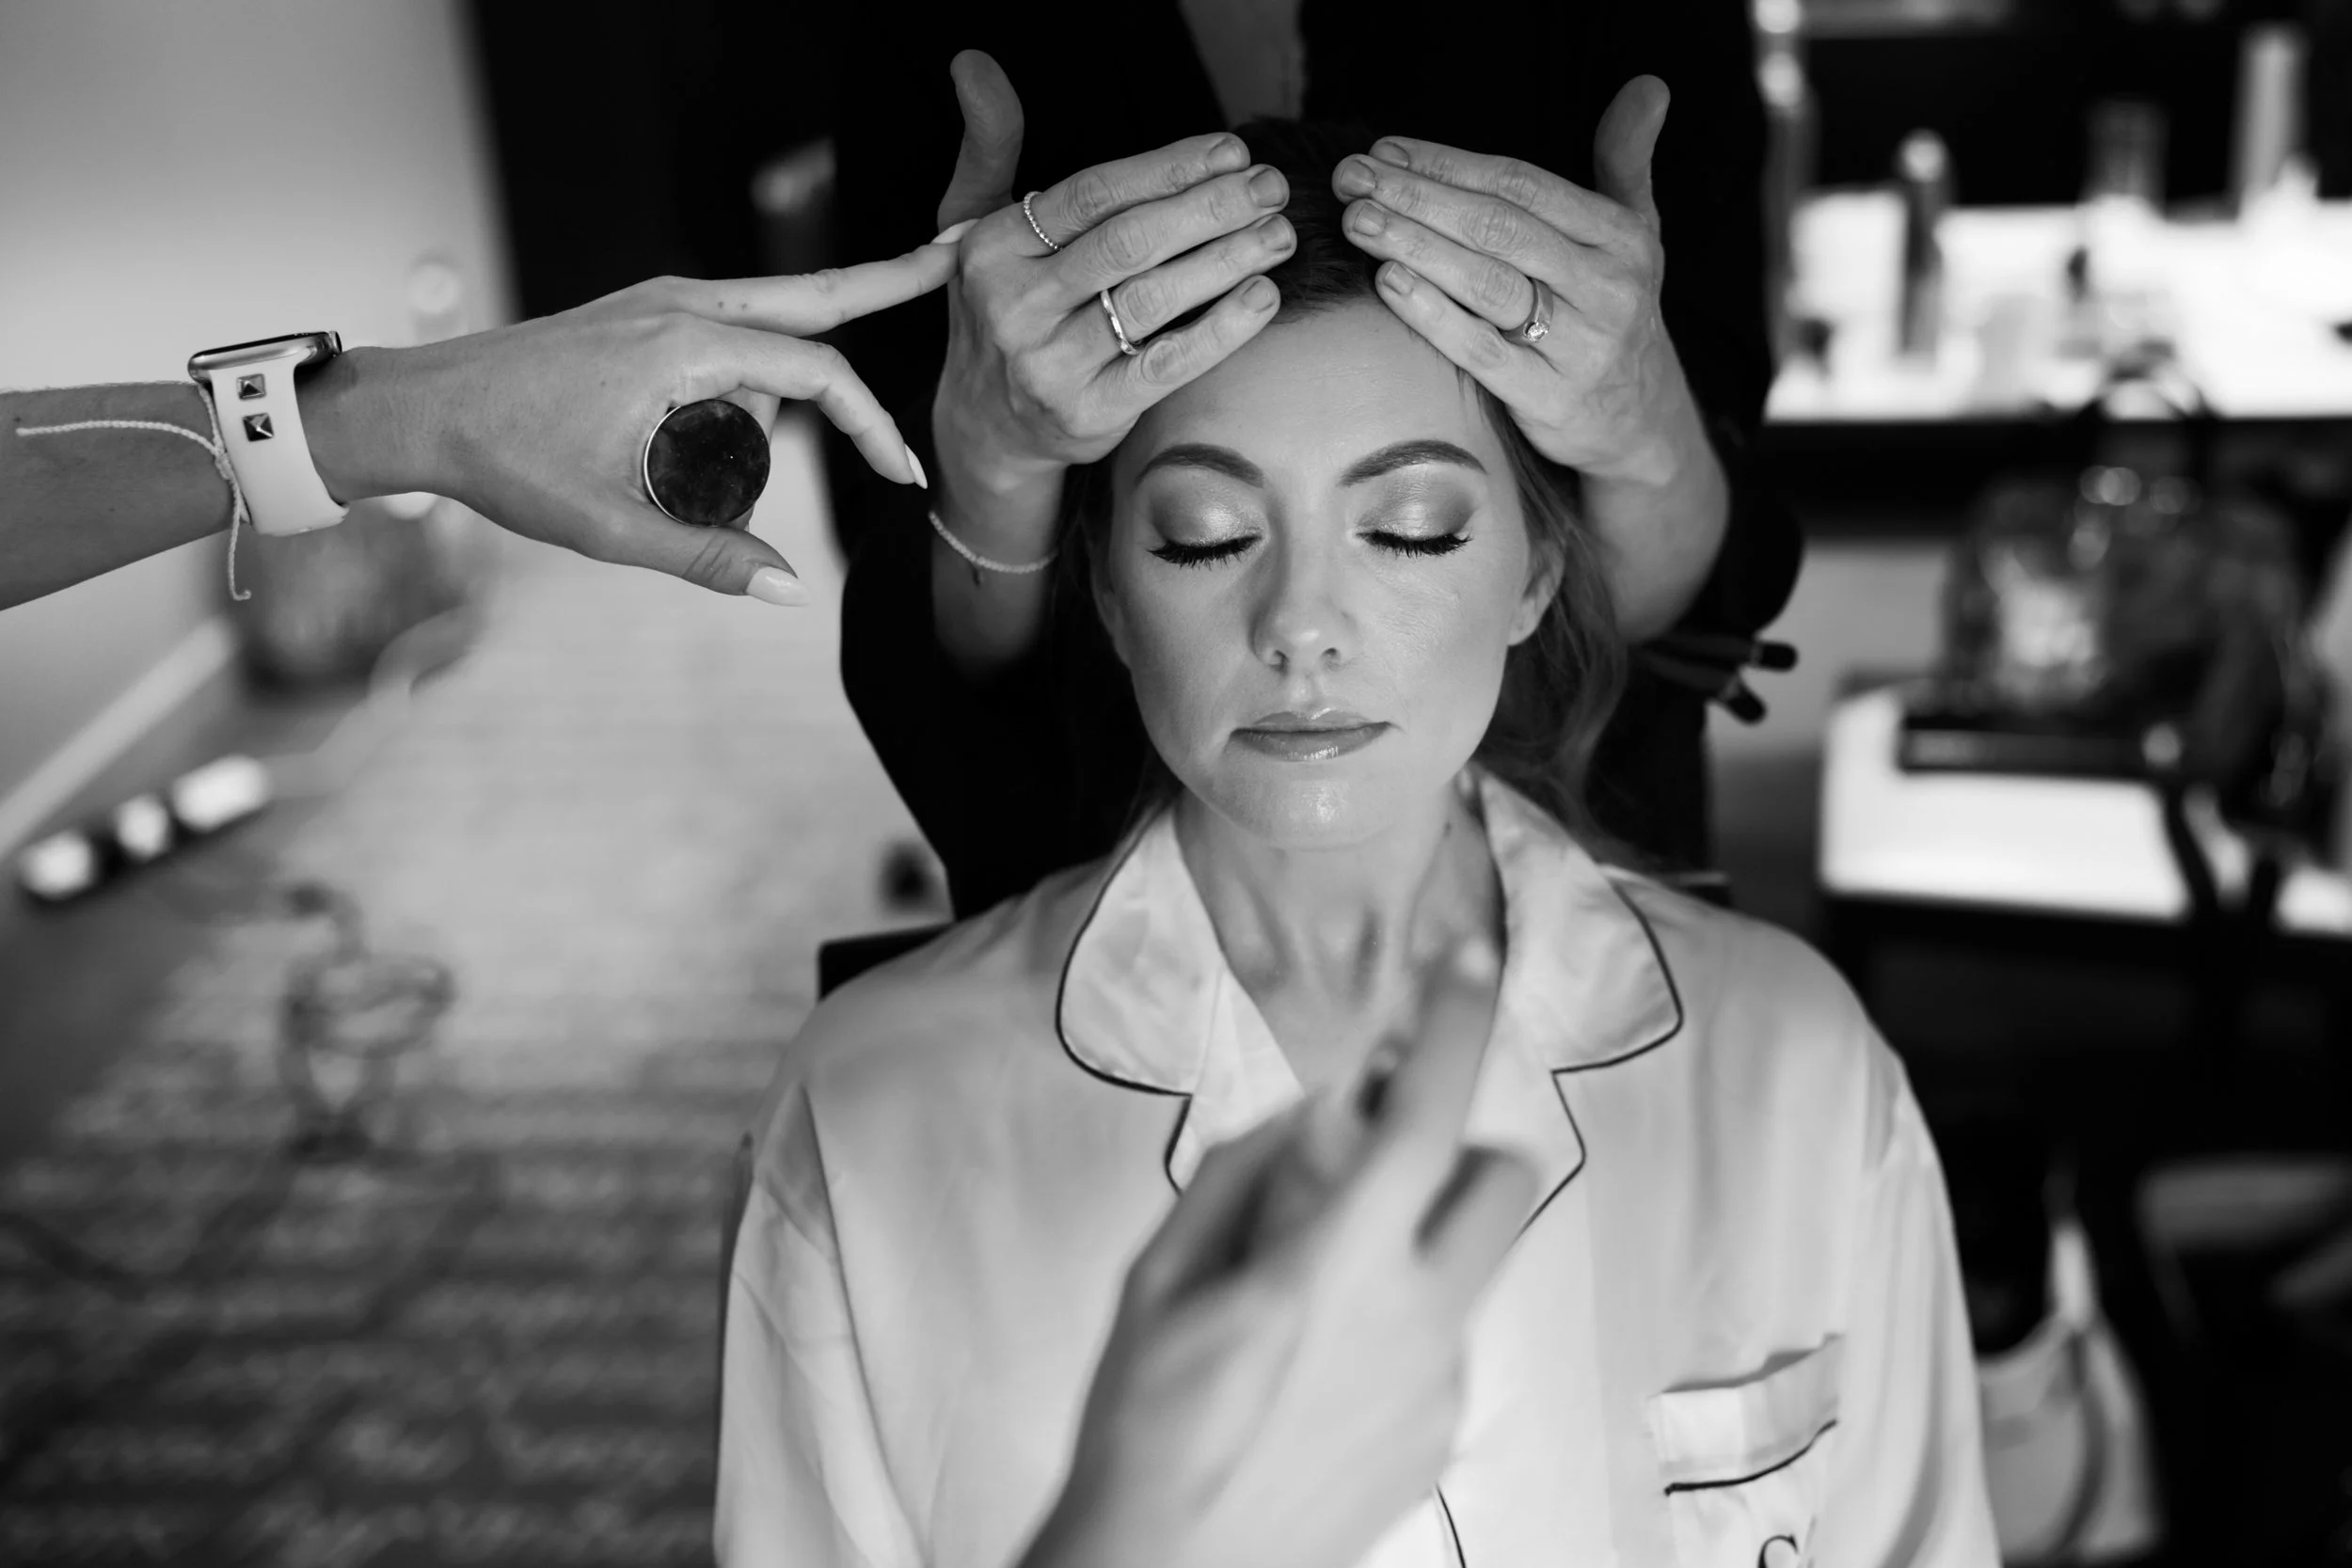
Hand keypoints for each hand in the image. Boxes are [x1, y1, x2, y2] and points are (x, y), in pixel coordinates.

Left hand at [305, 248, 956, 603]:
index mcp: (682, 347)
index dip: (873, 428)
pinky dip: (763, 364)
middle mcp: (680, 305)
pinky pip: (731, 329)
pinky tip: (743, 427)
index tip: (903, 478)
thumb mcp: (612, 528)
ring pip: (772, 316)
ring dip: (802, 371)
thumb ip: (709, 558)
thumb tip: (792, 592)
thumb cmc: (507, 462)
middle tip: (955, 259)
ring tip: (754, 461)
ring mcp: (661, 301)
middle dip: (887, 282)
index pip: (817, 374)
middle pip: (814, 296)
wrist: (423, 410)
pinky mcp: (644, 314)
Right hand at [928, 51, 1294, 539]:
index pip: (1092, 195)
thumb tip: (975, 64)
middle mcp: (1013, 306)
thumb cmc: (1004, 308)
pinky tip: (1262, 297)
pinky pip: (1167, 364)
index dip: (1168, 169)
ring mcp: (1048, 365)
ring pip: (1152, 299)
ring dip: (1226, 261)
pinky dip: (1221, 330)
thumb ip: (990, 146)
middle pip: (1129, 243)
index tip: (1230, 152)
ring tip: (1277, 234)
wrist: (990, 425)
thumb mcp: (976, 225)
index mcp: (992, 248)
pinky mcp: (1087, 413)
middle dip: (1210, 209)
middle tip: (1271, 188)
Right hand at [1024, 939, 1533, 1567]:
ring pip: (1470, 1264)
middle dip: (1455, 1146)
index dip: (1451, 1025)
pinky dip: (1401, 1320)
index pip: (1424, 1117)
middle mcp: (1415, 1320)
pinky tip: (1317, 1368)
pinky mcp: (1438, 1436)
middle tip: (1375, 1160)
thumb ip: (1245, 1174)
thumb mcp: (1160, 1278)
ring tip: (1320, 1288)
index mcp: (1338, 1266)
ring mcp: (1438, 1385)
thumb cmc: (1144, 1426)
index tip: (1464, 963)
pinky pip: (1444, 1339)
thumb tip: (1311, 1111)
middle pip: (1500, 1181)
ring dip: (1421, 1238)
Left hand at [1334, 77, 1705, 489]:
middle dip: (1418, 197)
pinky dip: (1432, 314)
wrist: (1639, 420)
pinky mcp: (1549, 399)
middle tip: (1354, 179)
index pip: (1522, 185)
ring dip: (1415, 246)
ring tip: (1358, 220)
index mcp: (1621, 236)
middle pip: (1498, 228)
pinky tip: (1387, 282)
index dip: (1449, 164)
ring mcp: (1579, 346)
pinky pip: (1481, 351)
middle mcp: (1606, 286)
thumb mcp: (1637, 233)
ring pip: (1487, 284)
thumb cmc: (1614, 310)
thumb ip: (1626, 158)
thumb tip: (1647, 84)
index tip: (1386, 149)